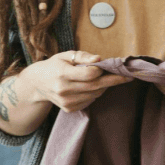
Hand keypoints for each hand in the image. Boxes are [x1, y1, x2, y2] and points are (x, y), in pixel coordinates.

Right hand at [18, 51, 132, 112]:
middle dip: (113, 80)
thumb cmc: (54, 66)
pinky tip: (91, 86)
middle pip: (95, 86)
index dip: (101, 69)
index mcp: (62, 74)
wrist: (37, 83)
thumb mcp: (65, 55)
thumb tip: (99, 59)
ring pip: (95, 94)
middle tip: (127, 76)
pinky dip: (95, 93)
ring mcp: (67, 102)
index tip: (110, 65)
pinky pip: (90, 101)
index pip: (89, 74)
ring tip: (105, 77)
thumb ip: (83, 56)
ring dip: (104, 86)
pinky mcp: (70, 109)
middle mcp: (64, 90)